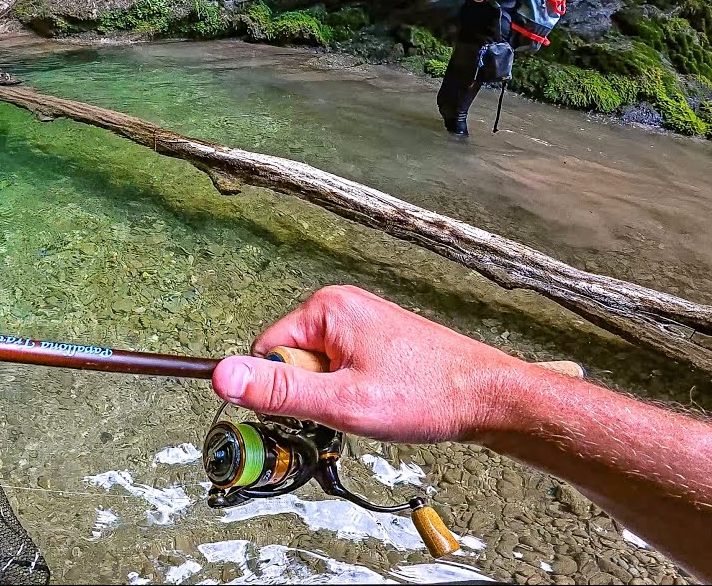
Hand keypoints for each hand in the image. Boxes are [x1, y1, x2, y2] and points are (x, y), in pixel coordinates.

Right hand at [212, 285, 543, 442]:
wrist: (487, 398)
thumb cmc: (426, 396)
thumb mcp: (342, 402)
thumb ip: (279, 391)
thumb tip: (223, 377)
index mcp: (326, 308)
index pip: (264, 353)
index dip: (286, 391)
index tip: (321, 406)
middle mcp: (340, 306)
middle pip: (291, 361)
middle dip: (314, 394)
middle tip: (354, 406)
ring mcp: (359, 322)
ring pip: (318, 371)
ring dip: (336, 397)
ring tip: (376, 403)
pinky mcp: (374, 340)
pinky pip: (340, 370)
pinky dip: (355, 393)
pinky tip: (385, 400)